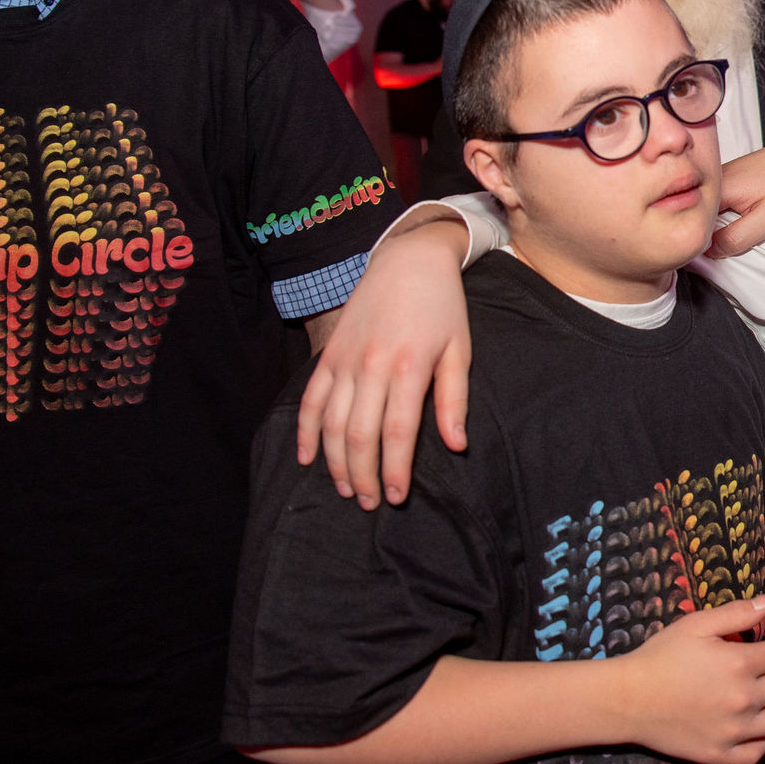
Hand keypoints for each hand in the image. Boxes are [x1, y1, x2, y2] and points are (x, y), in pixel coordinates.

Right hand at [298, 215, 472, 508]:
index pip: (397, 433)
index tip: (394, 497)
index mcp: (409, 367)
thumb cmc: (442, 307)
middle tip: (369, 503)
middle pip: (358, 436)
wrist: (408, 260)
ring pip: (330, 424)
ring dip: (335, 462)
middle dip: (363, 475)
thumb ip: (454, 400)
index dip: (393, 470)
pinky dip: (305, 432)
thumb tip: (455, 445)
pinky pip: (310, 400)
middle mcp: (371, 366)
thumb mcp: (459, 350)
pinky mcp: (328, 355)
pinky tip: (308, 458)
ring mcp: (344, 361)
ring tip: (347, 488)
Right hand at [611, 596, 764, 763]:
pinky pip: (758, 751)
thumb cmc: (660, 657)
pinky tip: (752, 725)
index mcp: (740, 664)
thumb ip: (736, 613)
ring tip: (763, 696)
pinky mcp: (721, 754)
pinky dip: (761, 738)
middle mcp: (744, 700)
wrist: (627, 699)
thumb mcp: (696, 625)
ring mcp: (734, 731)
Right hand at [709, 114, 764, 256]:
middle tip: (741, 235)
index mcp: (718, 189)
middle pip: (698, 218)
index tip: (719, 252)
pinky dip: (728, 215)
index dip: (702, 243)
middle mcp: (712, 181)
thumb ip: (739, 237)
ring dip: (722, 225)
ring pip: (709, 213)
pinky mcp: (726, 181)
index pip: (693, 224)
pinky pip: (718, 206)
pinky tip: (746, 214)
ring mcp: (718, 180)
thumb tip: (712, 251)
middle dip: (713, 235)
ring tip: (748, 221)